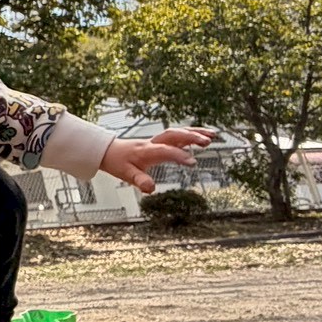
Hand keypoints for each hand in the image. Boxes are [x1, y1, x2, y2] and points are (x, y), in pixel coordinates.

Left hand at [99, 127, 214, 192]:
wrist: (108, 151)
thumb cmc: (118, 162)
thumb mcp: (126, 175)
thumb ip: (139, 181)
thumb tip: (151, 189)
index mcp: (146, 151)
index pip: (165, 150)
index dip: (178, 155)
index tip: (192, 162)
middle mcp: (154, 143)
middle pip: (174, 135)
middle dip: (190, 136)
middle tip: (207, 142)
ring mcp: (158, 141)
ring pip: (178, 132)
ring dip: (195, 132)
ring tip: (212, 135)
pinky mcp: (161, 141)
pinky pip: (178, 135)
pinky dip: (191, 134)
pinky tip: (204, 137)